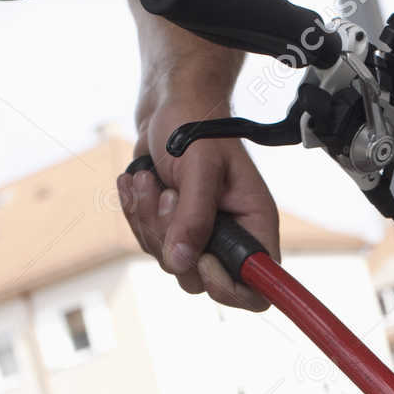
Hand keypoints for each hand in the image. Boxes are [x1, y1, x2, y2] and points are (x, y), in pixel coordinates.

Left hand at [117, 97, 279, 310]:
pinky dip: (136, 214)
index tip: (203, 259)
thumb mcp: (199, 167)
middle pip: (200, 280)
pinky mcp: (172, 230)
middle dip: (171, 240)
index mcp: (254, 225)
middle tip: (168, 197)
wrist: (168, 106)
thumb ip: (194, 217)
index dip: (230, 288)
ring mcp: (200, 236)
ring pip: (169, 261)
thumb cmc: (196, 124)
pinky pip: (148, 244)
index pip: (257, 288)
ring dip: (148, 220)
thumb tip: (181, 262)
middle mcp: (231, 237)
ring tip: (150, 179)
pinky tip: (138, 182)